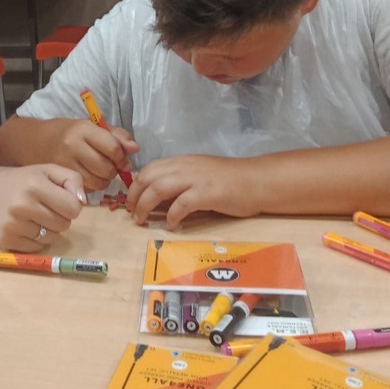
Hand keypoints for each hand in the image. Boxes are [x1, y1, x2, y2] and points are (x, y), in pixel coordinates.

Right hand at [0, 165, 85, 250]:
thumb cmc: (22, 181)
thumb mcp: (47, 171)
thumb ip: (71, 179)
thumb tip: (82, 201)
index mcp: (35, 185)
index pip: (73, 208)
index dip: (71, 205)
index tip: (60, 200)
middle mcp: (22, 205)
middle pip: (64, 224)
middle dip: (60, 217)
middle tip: (46, 208)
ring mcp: (13, 225)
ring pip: (52, 238)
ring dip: (49, 229)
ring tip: (36, 217)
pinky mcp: (7, 241)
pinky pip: (37, 247)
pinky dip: (36, 240)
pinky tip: (26, 227)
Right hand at [53, 120, 139, 192]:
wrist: (40, 142)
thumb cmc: (73, 133)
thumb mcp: (94, 127)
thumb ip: (118, 136)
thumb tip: (135, 149)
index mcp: (83, 130)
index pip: (112, 147)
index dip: (122, 156)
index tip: (123, 159)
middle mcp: (72, 147)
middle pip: (106, 168)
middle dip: (114, 170)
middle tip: (111, 166)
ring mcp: (65, 165)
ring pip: (98, 182)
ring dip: (105, 180)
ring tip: (101, 171)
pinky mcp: (61, 180)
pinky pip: (87, 190)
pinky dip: (94, 186)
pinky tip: (90, 176)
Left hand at [126, 155, 262, 227]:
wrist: (257, 181)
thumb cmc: (230, 181)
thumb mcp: (199, 177)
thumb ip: (179, 184)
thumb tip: (157, 200)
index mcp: (182, 162)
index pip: (150, 169)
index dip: (136, 185)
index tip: (131, 201)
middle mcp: (185, 167)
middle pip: (149, 177)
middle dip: (135, 196)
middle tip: (132, 213)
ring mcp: (196, 179)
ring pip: (159, 187)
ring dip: (145, 205)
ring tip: (142, 220)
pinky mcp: (207, 193)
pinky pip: (181, 204)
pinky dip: (172, 216)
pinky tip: (171, 226)